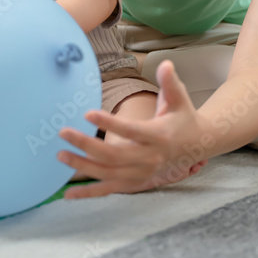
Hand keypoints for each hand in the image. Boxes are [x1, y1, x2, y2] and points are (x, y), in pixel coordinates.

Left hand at [58, 60, 208, 198]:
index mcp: (159, 136)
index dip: (109, 124)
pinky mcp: (136, 183)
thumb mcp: (179, 98)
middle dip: (86, 145)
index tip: (87, 114)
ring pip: (108, 174)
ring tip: (60, 155)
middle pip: (114, 155)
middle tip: (63, 133)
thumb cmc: (183, 118)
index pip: (131, 131)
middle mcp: (150, 158)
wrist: (196, 147)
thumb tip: (166, 64)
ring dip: (83, 166)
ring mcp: (142, 174)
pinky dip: (89, 194)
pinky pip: (110, 190)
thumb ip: (170, 82)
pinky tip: (68, 194)